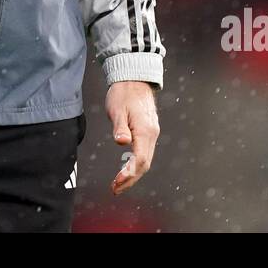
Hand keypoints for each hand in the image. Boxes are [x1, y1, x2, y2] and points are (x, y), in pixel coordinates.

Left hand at [105, 80, 158, 195]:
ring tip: (119, 183)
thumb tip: (122, 142)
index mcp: (145, 130)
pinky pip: (145, 153)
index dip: (129, 174)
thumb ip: (120, 127)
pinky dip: (136, 165)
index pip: (140, 160)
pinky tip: (126, 169)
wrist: (134, 79)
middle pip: (144, 164)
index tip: (117, 183)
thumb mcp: (117, 109)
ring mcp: (152, 133)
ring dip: (133, 174)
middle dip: (130, 179)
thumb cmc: (124, 92)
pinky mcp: (148, 131)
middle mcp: (151, 134)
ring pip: (145, 160)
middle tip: (116, 188)